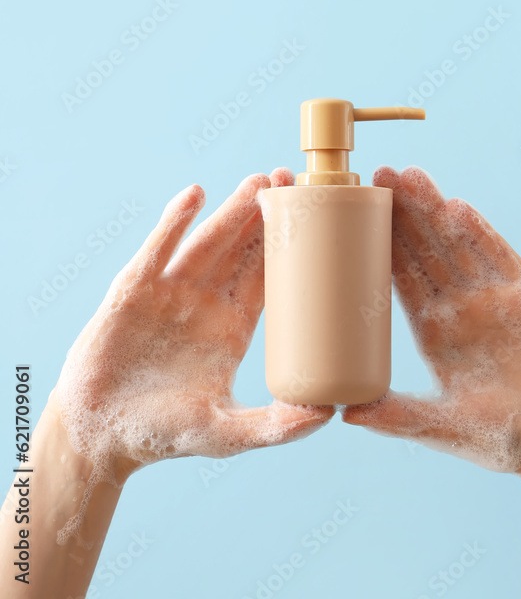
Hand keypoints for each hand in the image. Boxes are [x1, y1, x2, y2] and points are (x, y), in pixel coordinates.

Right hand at [54, 169, 332, 489]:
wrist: (97, 436)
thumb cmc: (163, 435)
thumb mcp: (226, 434)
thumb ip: (274, 427)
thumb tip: (330, 414)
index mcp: (232, 327)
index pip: (269, 277)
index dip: (292, 246)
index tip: (317, 218)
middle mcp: (204, 302)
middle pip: (243, 248)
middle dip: (267, 213)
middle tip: (294, 179)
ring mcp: (169, 292)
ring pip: (208, 241)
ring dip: (232, 210)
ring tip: (259, 180)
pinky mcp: (132, 291)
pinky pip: (158, 250)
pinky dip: (174, 222)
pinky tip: (195, 195)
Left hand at [343, 166, 520, 476]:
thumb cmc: (501, 440)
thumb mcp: (442, 425)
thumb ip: (398, 416)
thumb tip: (344, 413)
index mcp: (434, 329)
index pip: (401, 276)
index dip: (379, 243)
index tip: (354, 213)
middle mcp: (461, 306)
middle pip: (426, 248)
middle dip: (403, 212)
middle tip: (378, 174)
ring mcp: (496, 297)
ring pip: (458, 242)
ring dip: (434, 209)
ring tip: (410, 175)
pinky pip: (500, 257)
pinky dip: (479, 232)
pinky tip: (456, 208)